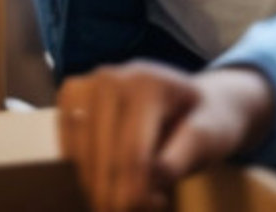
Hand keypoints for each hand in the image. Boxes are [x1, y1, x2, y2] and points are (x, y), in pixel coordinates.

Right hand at [57, 64, 275, 211]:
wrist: (193, 95)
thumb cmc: (205, 120)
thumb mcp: (209, 137)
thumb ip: (181, 158)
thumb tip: (151, 178)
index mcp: (150, 85)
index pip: (134, 154)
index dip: (138, 195)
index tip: (153, 209)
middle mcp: (114, 76)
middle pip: (105, 155)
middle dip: (115, 197)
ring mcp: (91, 80)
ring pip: (81, 148)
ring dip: (94, 185)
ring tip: (117, 202)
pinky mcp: (76, 88)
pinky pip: (67, 133)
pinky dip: (77, 162)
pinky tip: (96, 179)